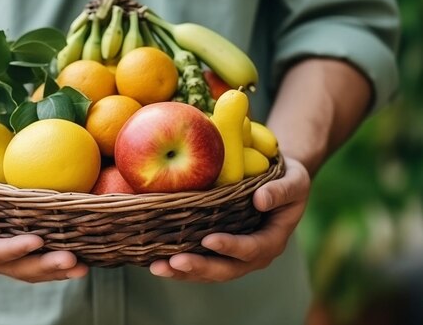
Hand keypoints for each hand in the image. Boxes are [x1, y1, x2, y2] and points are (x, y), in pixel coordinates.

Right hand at [0, 155, 88, 282]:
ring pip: (28, 269)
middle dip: (43, 267)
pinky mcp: (16, 246)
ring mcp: (1, 252)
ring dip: (55, 271)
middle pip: (14, 267)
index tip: (37, 241)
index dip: (11, 250)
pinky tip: (82, 259)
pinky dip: (56, 263)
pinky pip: (36, 259)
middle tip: (71, 261)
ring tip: (81, 267)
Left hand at [149, 156, 309, 281]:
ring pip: (209, 272)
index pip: (251, 249)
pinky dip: (179, 265)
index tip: (208, 240)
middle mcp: (253, 255)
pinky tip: (155, 260)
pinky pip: (200, 261)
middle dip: (199, 267)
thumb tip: (260, 199)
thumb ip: (282, 191)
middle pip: (226, 269)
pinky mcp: (219, 250)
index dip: (231, 247)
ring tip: (157, 267)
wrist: (279, 183)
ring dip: (183, 272)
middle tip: (174, 262)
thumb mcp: (295, 180)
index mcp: (272, 240)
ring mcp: (234, 256)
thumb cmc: (288, 179)